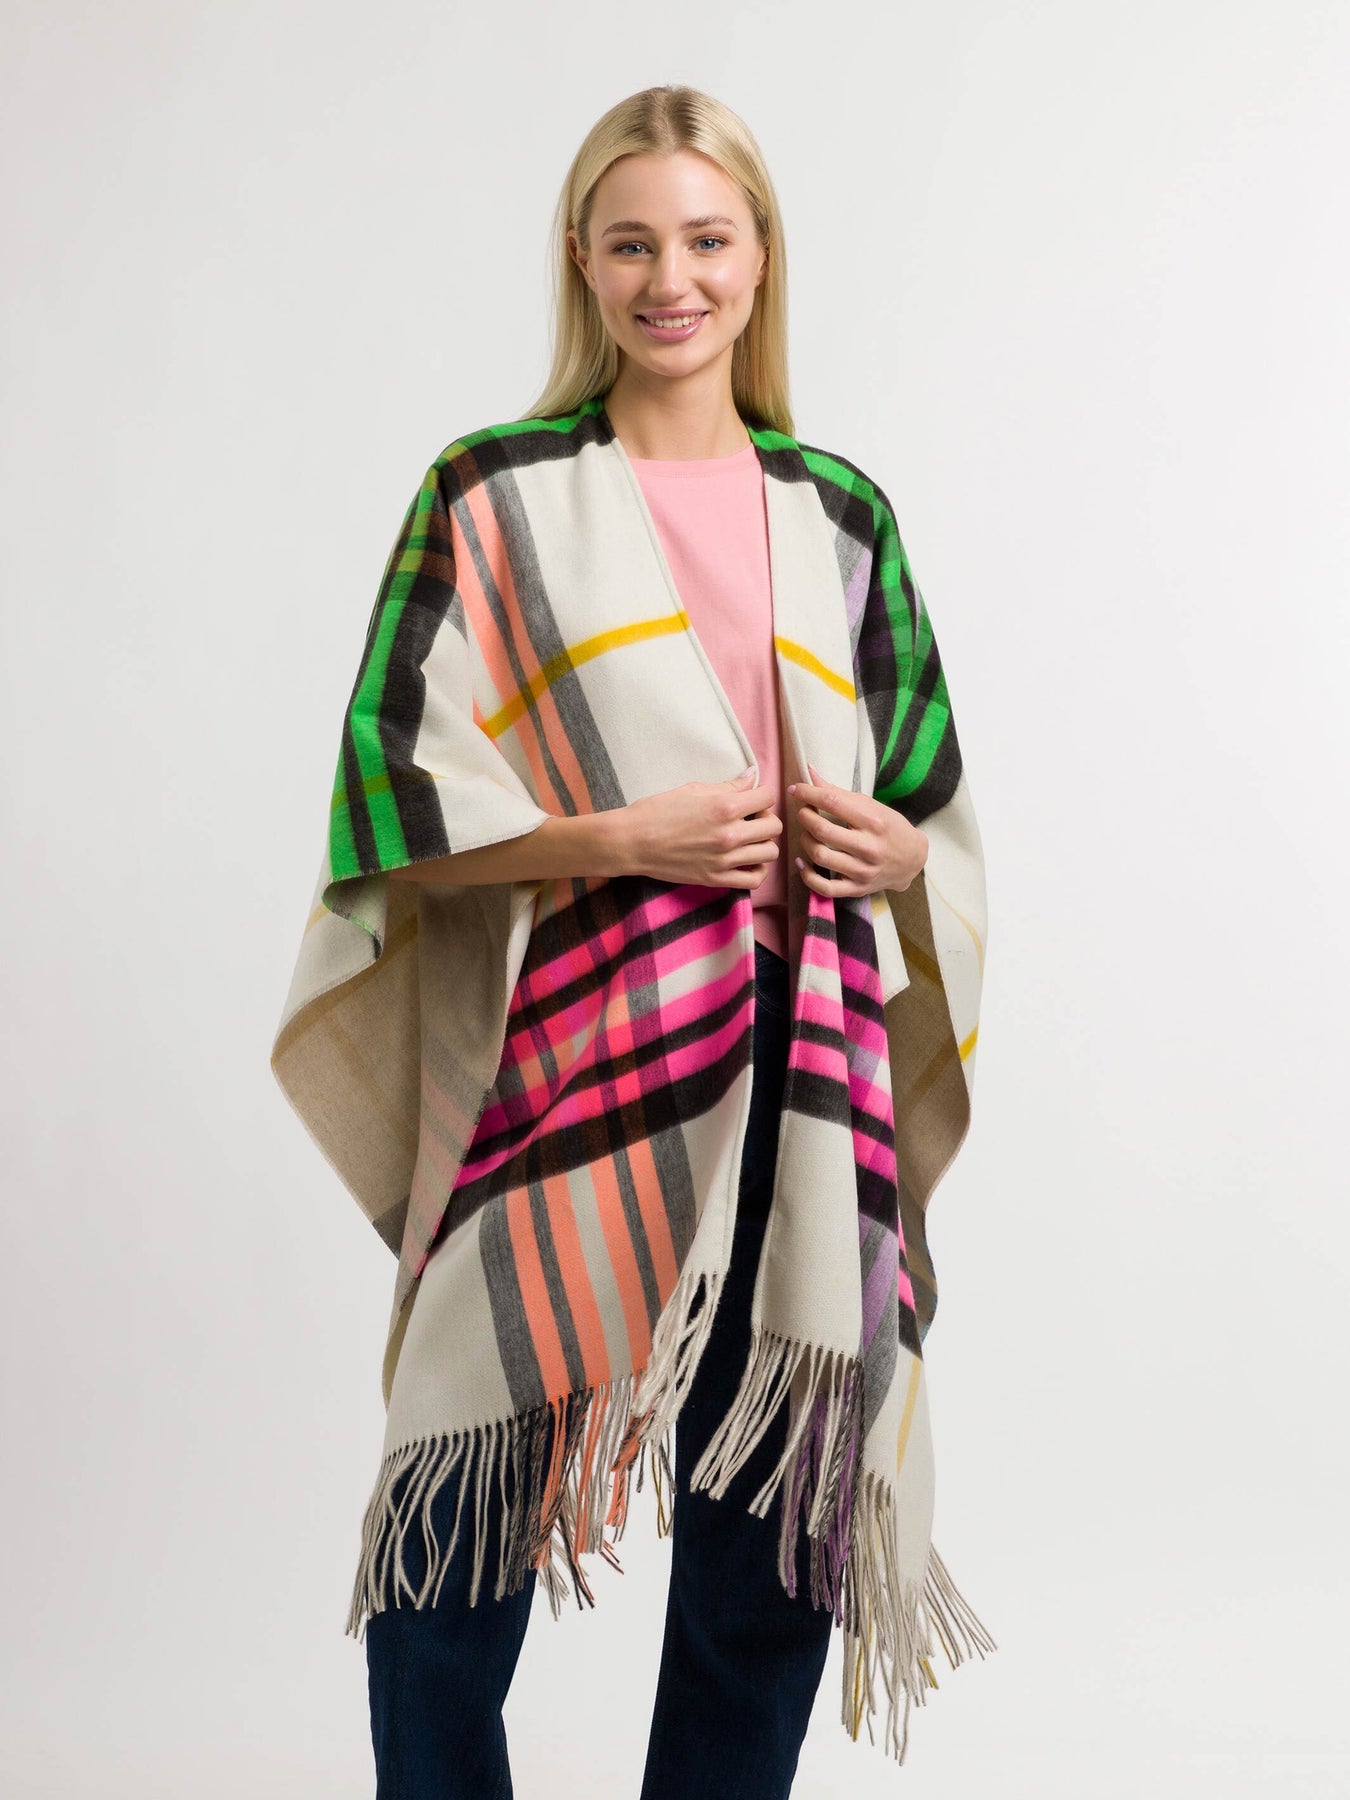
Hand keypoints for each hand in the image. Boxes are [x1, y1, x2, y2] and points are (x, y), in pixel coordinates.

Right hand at [621, 768, 782, 887]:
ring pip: (770, 853)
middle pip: (774, 826)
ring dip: (763, 844)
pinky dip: (757, 871)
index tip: (751, 798)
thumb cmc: (658, 811)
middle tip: (750, 819)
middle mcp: (730, 834)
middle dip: (765, 818)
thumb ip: (728, 786)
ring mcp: (724, 860)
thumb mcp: (693, 789)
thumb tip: (751, 776)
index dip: (762, 795)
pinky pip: (754, 880)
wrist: (632, 841)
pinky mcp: (716, 879)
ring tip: (748, 840)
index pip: (768, 797)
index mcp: (725, 807)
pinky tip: (747, 861)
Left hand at [786, 761, 927, 897]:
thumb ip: (838, 793)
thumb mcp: (871, 806)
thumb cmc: (889, 827)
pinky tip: (802, 862)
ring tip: (807, 832)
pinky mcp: (857, 888)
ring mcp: (863, 871)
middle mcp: (870, 847)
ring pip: (820, 856)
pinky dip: (807, 875)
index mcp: (874, 821)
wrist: (913, 859)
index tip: (796, 789)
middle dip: (805, 816)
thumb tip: (810, 772)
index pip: (832, 802)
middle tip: (803, 811)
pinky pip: (825, 888)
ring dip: (805, 840)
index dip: (808, 793)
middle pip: (822, 830)